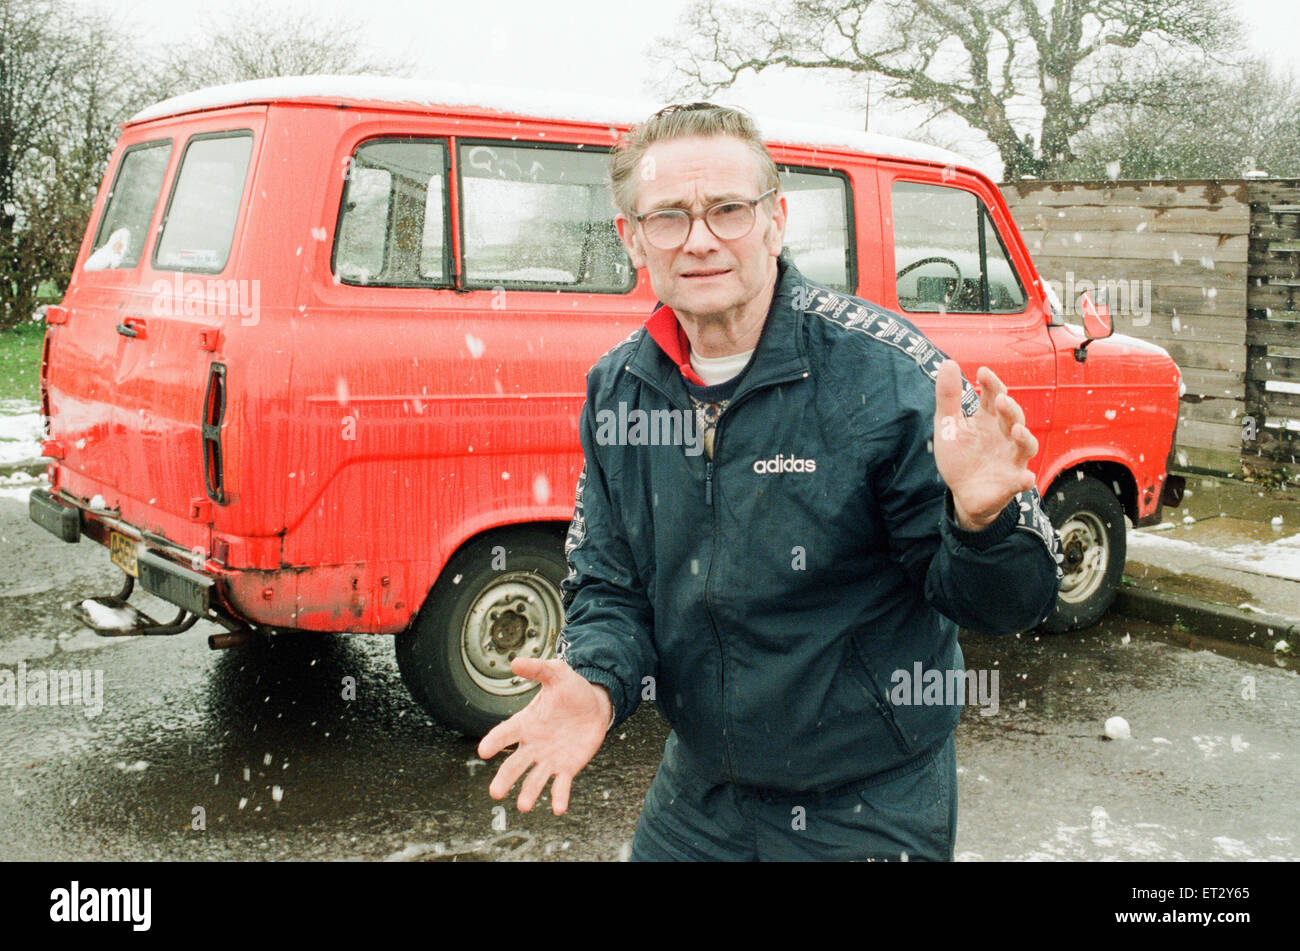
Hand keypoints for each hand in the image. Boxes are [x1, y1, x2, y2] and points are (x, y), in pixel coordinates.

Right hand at [477, 657, 610, 814]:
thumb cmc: (571, 689)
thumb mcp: (556, 673)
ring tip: (524, 806)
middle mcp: (533, 745)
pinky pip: (560, 785)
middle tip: (495, 793)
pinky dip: (558, 797)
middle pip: (514, 764)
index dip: (494, 741)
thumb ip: (537, 669)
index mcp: (526, 723)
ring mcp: (548, 759)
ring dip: (529, 793)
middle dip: (505, 778)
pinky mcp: (567, 768)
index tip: (483, 751)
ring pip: (534, 779)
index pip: (505, 733)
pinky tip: (557, 808)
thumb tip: (515, 662)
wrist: (595, 705)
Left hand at [933, 360, 1037, 529]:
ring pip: (1026, 445)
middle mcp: (1005, 436)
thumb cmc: (959, 455)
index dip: (992, 384)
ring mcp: (1011, 459)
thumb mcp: (947, 424)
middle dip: (1010, 409)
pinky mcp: (1011, 483)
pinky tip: (1025, 478)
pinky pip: (1022, 480)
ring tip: (1016, 431)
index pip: (995, 396)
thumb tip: (948, 363)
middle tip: (1002, 400)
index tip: (983, 372)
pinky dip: (1025, 479)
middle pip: (1014, 418)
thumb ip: (948, 397)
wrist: (961, 492)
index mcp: (989, 419)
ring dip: (1024, 437)